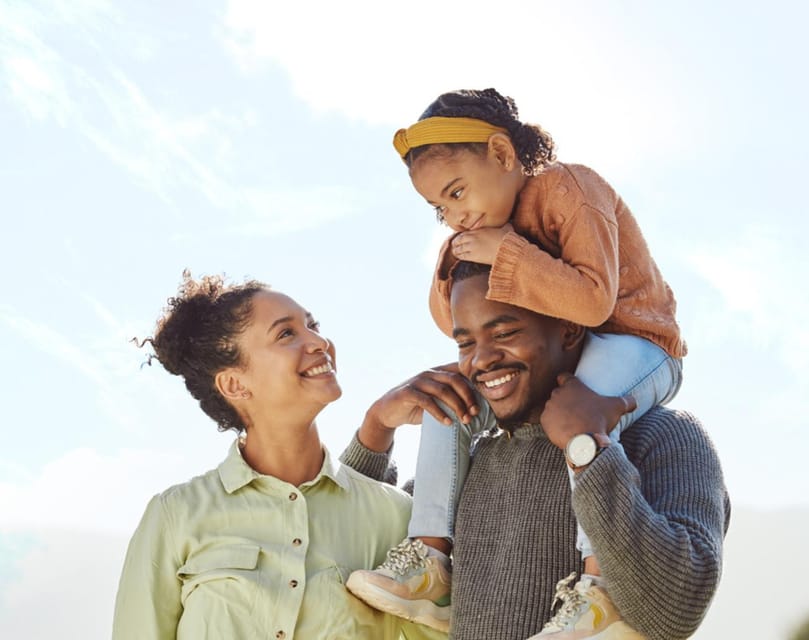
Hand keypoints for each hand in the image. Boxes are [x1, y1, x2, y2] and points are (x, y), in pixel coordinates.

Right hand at [358, 365, 478, 451]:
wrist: (387, 412)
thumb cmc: (416, 407)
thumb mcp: (436, 401)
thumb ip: (451, 400)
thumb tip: (476, 410)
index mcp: (438, 372)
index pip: (460, 371)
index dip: (473, 383)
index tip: (484, 399)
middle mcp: (429, 373)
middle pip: (454, 380)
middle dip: (468, 396)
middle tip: (475, 412)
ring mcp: (418, 381)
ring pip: (442, 390)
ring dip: (456, 406)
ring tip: (464, 420)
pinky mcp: (407, 392)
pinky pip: (427, 401)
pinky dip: (439, 413)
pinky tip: (448, 423)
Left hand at [450, 223, 512, 263]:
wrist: (507, 249)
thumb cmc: (508, 240)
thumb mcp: (506, 229)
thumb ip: (505, 225)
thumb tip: (510, 223)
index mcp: (480, 230)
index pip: (465, 232)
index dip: (461, 236)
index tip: (461, 238)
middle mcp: (473, 237)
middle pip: (459, 239)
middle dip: (456, 242)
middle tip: (455, 244)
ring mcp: (472, 246)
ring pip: (458, 248)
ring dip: (456, 250)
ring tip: (454, 251)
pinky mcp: (473, 256)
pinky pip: (461, 256)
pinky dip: (459, 256)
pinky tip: (458, 256)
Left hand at [539, 373, 636, 449]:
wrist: (584, 441)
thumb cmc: (599, 420)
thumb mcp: (616, 407)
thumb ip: (627, 401)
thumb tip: (635, 401)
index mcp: (572, 386)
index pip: (564, 376)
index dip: (566, 380)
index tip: (571, 387)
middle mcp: (558, 393)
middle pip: (559, 393)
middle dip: (565, 400)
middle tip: (576, 410)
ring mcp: (549, 407)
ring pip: (553, 407)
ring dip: (559, 412)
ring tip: (571, 422)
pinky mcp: (544, 421)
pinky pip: (547, 420)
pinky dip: (553, 424)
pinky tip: (563, 430)